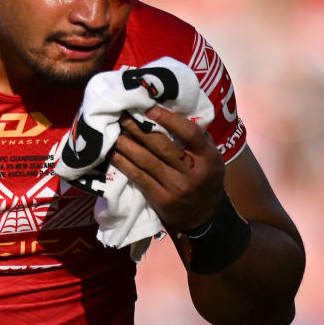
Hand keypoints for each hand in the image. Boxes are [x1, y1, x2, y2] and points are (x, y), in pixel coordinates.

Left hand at [107, 105, 224, 230]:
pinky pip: (138, 176)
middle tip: (122, 114)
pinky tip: (112, 153)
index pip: (190, 133)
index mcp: (208, 157)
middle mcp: (193, 172)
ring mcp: (176, 187)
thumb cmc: (204, 177)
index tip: (149, 108)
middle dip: (139, 128)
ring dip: (126, 144)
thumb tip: (170, 112)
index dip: (169, 119)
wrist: (202, 216)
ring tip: (113, 131)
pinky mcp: (161, 199)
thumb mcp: (211, 157)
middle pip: (162, 146)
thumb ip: (196, 137)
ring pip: (146, 161)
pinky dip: (123, 163)